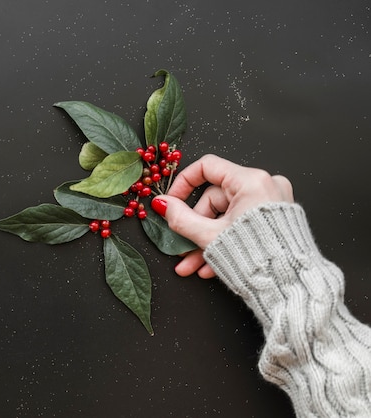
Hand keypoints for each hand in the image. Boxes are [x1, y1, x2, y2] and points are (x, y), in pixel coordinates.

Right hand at [151, 154, 293, 278]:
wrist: (292, 288)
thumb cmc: (259, 261)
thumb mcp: (209, 237)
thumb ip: (181, 219)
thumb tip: (163, 205)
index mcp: (251, 181)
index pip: (207, 167)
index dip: (183, 184)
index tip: (172, 202)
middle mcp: (265, 186)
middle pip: (215, 199)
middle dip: (196, 227)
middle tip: (183, 247)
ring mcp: (272, 203)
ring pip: (226, 216)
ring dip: (206, 241)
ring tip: (193, 265)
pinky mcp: (276, 219)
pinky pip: (241, 224)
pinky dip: (225, 242)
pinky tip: (211, 266)